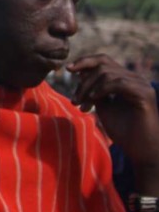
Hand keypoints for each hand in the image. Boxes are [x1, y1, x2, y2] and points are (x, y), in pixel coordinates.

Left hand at [68, 54, 158, 169]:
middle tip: (75, 100)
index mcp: (126, 79)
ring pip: (107, 73)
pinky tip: (93, 100)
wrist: (141, 150)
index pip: (103, 60)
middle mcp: (135, 78)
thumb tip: (80, 73)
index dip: (84, 62)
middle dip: (83, 81)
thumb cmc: (123, 131)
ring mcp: (141, 85)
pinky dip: (102, 89)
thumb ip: (94, 89)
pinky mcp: (145, 94)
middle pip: (102, 65)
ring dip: (89, 88)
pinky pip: (119, 83)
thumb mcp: (103, 105)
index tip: (68, 69)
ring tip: (82, 105)